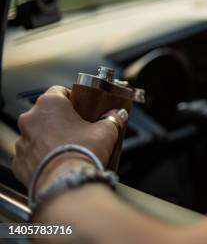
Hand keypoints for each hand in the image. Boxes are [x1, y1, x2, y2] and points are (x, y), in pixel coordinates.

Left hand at [12, 86, 127, 192]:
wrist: (67, 183)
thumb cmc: (82, 152)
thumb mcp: (106, 131)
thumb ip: (112, 119)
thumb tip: (118, 115)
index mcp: (50, 104)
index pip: (59, 91)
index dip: (72, 99)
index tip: (81, 108)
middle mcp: (31, 119)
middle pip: (47, 113)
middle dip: (60, 120)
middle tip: (77, 130)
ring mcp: (22, 141)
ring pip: (37, 135)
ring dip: (49, 139)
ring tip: (67, 149)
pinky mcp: (19, 162)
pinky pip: (31, 155)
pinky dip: (42, 157)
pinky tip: (57, 162)